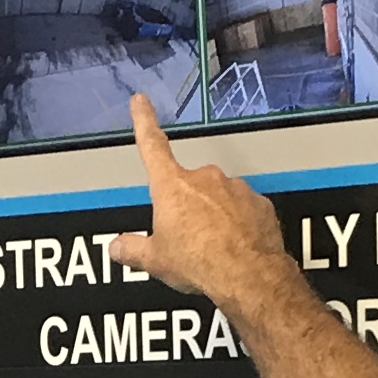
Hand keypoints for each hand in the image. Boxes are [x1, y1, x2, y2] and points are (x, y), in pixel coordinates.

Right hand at [107, 95, 299, 321]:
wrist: (246, 275)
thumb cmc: (199, 262)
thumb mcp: (155, 259)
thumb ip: (133, 249)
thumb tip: (118, 247)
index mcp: (172, 186)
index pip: (151, 146)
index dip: (143, 122)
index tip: (141, 102)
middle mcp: (204, 179)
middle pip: (189, 187)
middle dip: (187, 208)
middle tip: (187, 240)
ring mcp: (235, 189)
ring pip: (219, 198)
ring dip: (215, 216)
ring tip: (213, 248)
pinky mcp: (259, 204)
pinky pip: (244, 210)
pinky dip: (240, 224)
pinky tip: (236, 247)